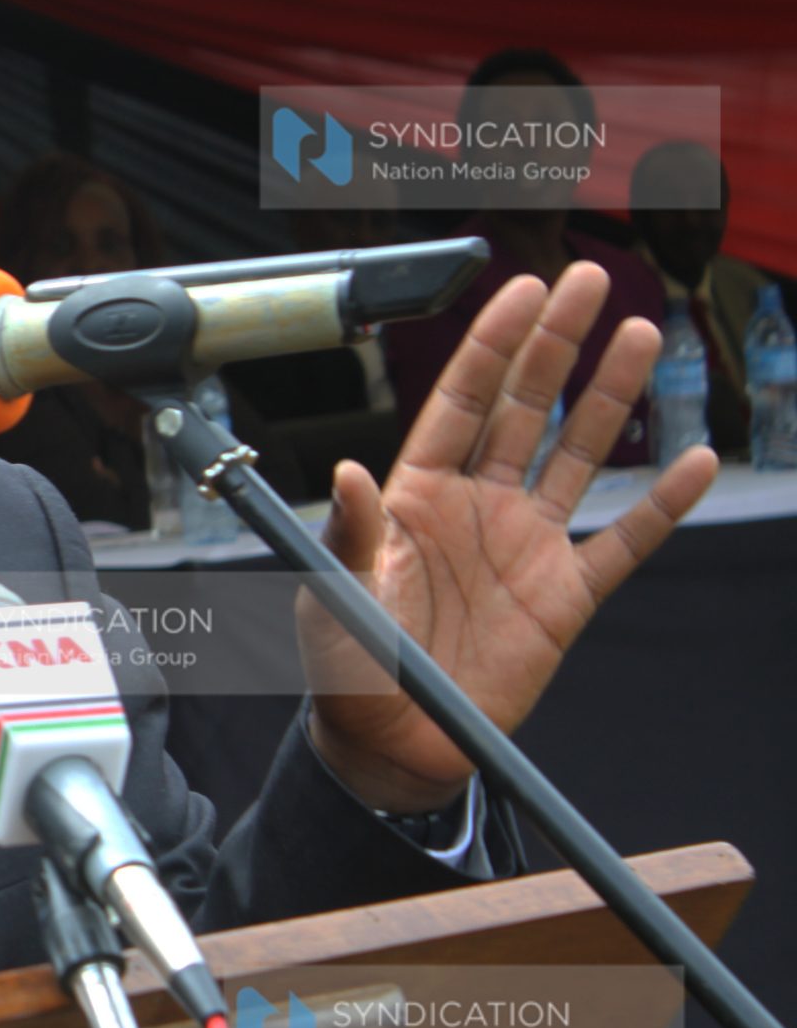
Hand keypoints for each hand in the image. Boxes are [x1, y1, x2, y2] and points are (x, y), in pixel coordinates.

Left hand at [300, 262, 714, 812]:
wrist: (390, 747)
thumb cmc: (345, 669)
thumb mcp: (332, 598)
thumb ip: (348, 536)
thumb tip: (349, 475)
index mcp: (415, 497)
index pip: (460, 401)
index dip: (491, 345)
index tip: (520, 288)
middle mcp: (475, 507)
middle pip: (525, 408)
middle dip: (555, 343)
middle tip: (588, 280)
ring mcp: (524, 546)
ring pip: (578, 455)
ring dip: (609, 397)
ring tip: (641, 334)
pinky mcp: (564, 597)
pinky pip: (624, 542)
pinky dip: (662, 505)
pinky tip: (695, 460)